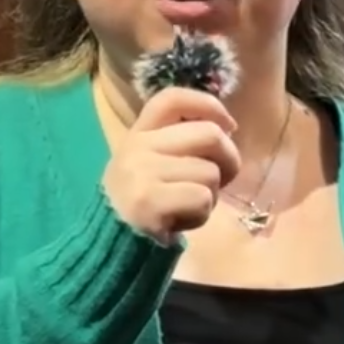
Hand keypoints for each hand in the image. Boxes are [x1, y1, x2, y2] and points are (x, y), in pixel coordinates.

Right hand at [102, 86, 240, 244]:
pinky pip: (201, 198)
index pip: (173, 99)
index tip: (229, 126)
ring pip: (210, 172)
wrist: (113, 244)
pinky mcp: (148, 201)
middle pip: (209, 135)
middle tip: (222, 180)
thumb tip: (227, 128)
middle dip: (229, 159)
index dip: (208, 105)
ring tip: (188, 206)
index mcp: (139, 133)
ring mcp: (141, 173)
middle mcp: (137, 147)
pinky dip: (202, 214)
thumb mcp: (153, 164)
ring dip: (211, 195)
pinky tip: (181, 220)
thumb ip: (180, 143)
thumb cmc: (146, 204)